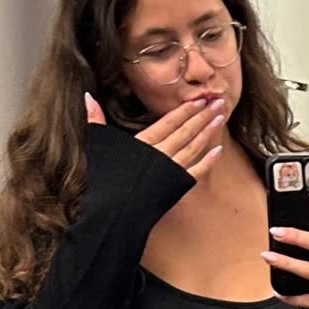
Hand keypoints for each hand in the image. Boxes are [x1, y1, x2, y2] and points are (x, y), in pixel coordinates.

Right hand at [85, 92, 223, 181]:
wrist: (114, 211)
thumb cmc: (104, 180)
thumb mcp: (99, 146)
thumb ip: (95, 120)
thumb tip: (88, 96)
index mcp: (144, 142)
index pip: (169, 121)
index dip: (185, 110)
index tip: (200, 99)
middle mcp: (161, 153)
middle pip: (185, 131)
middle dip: (202, 115)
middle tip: (219, 102)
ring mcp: (171, 170)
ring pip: (193, 147)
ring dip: (208, 132)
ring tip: (220, 118)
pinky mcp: (176, 187)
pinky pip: (196, 172)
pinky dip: (208, 161)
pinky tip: (219, 150)